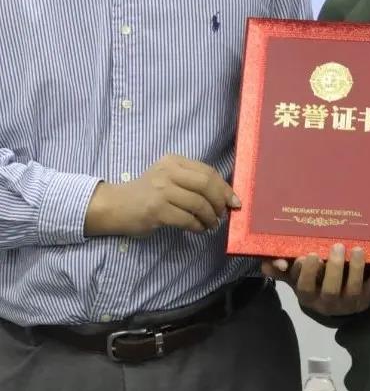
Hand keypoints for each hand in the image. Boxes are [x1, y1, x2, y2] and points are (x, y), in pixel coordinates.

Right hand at [84, 154, 239, 236]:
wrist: (116, 206)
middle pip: (206, 184)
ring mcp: (161, 190)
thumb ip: (191, 181)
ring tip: (211, 225)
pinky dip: (197, 226)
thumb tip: (223, 196)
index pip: (207, 171)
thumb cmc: (147, 193)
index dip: (224, 187)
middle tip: (223, 214)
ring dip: (210, 217)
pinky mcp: (156, 210)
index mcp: (174, 161)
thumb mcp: (168, 178)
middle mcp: (168, 172)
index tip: (233, 201)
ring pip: (198, 203)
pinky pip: (186, 219)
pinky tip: (199, 229)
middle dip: (220, 201)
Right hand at [262, 243, 369, 315]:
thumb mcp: (294, 276)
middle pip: (331, 290)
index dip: (307, 273)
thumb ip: (280, 269)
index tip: (309, 254)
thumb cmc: (311, 280)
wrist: (332, 301)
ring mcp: (347, 304)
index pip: (305, 287)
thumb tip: (267, 264)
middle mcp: (327, 304)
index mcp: (308, 297)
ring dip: (356, 270)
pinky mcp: (363, 301)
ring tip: (358, 249)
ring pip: (352, 290)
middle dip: (335, 269)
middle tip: (337, 246)